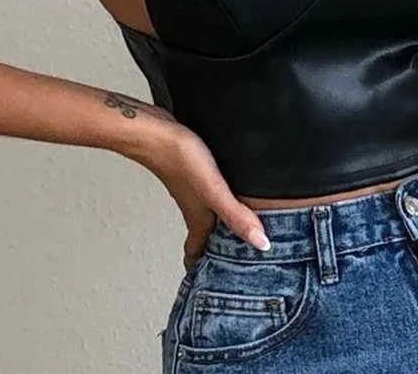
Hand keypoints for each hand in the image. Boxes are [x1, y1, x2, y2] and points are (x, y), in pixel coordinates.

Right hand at [134, 122, 270, 271]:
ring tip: (231, 233)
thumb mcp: (214, 191)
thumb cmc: (180, 159)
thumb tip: (262, 244)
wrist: (155, 130)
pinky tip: (227, 192)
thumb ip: (236, 216)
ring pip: (205, 215)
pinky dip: (216, 202)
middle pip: (203, 236)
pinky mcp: (193, 170)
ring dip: (216, 227)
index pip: (198, 252)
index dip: (203, 270)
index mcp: (199, 218)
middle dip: (213, 252)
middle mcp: (194, 207)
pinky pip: (206, 194)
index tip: (210, 288)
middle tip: (227, 264)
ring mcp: (192, 188)